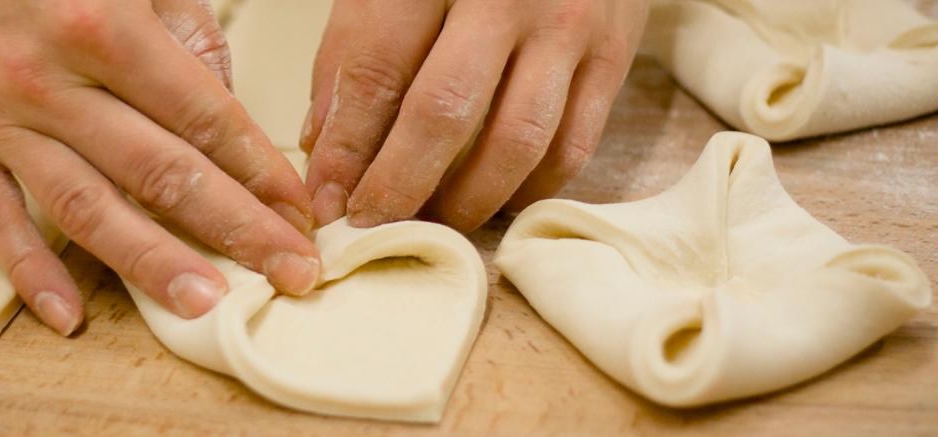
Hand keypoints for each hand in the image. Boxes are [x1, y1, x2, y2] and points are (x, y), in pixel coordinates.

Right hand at [0, 0, 319, 335]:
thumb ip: (189, 39)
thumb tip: (233, 114)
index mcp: (105, 28)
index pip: (206, 120)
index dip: (261, 173)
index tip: (299, 215)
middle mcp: (52, 80)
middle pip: (161, 174)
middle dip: (236, 229)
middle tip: (287, 271)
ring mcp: (2, 118)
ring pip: (86, 207)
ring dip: (151, 261)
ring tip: (204, 302)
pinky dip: (31, 271)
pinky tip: (70, 313)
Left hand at [301, 0, 647, 231]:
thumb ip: (357, 52)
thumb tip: (326, 147)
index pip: (378, 70)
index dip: (347, 147)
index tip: (327, 200)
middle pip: (444, 112)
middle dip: (400, 185)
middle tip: (375, 226)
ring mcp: (568, 25)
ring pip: (515, 142)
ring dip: (466, 200)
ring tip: (432, 223)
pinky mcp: (613, 56)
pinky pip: (570, 147)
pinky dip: (528, 189)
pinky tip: (494, 199)